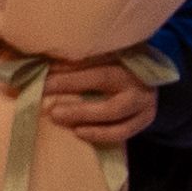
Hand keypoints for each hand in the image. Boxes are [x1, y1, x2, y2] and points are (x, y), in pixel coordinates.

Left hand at [31, 58, 158, 149]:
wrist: (150, 81)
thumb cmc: (121, 65)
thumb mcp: (107, 56)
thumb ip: (82, 61)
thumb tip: (43, 66)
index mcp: (128, 56)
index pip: (96, 62)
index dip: (69, 71)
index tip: (42, 76)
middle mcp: (138, 77)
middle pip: (105, 81)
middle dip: (72, 91)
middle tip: (49, 103)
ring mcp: (145, 100)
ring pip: (114, 111)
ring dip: (82, 115)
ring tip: (57, 116)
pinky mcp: (146, 118)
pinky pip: (122, 131)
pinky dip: (100, 134)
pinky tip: (79, 132)